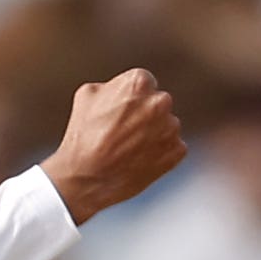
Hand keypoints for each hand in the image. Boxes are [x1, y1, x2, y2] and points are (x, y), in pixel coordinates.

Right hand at [40, 68, 184, 222]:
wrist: (88, 177)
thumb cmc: (83, 135)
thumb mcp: (87, 95)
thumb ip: (112, 84)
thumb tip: (123, 87)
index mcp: (139, 82)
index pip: (144, 83)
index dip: (131, 98)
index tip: (121, 111)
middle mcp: (160, 101)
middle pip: (158, 103)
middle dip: (145, 114)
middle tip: (125, 131)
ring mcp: (171, 127)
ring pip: (166, 126)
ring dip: (153, 134)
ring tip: (129, 149)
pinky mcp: (177, 151)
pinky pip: (172, 147)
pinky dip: (160, 153)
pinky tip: (139, 159)